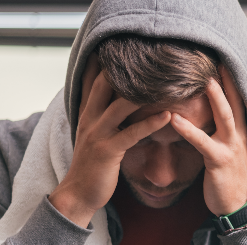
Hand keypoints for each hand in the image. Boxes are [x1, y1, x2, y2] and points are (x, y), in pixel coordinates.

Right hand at [49, 56, 172, 226]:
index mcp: (86, 113)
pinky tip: (168, 115)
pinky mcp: (108, 151)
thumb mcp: (94, 135)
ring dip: (144, 93)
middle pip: (105, 84)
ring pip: (120, 106)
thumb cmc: (92, 165)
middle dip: (126, 70)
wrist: (79, 194)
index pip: (94, 80)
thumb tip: (119, 102)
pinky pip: (132, 133)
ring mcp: (97, 134)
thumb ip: (104, 117)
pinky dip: (151, 123)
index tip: (125, 49)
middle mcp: (89, 119)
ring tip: (166, 82)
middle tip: (152, 57)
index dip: (107, 64)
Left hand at [171, 66, 246, 215]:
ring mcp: (231, 148)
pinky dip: (189, 129)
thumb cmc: (227, 179)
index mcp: (239, 133)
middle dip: (226, 82)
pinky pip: (203, 142)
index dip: (230, 82)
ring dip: (215, 97)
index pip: (237, 102)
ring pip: (225, 117)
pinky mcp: (219, 162)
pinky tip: (174, 119)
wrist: (236, 206)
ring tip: (203, 80)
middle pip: (234, 103)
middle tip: (216, 60)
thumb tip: (206, 118)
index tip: (221, 63)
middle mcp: (238, 137)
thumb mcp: (226, 151)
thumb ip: (218, 133)